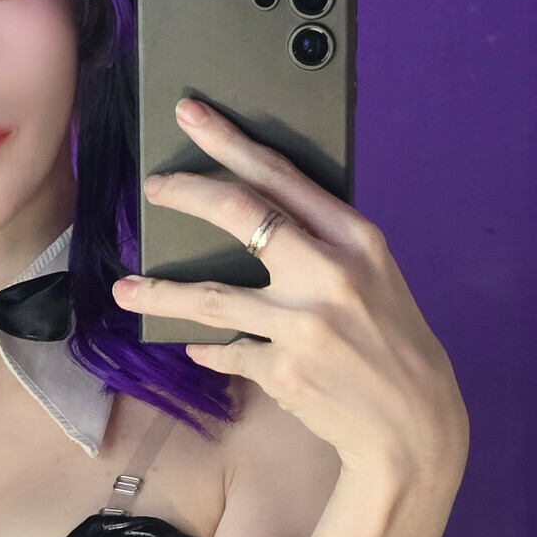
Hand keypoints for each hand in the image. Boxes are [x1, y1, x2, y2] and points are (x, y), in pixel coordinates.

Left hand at [113, 97, 468, 492]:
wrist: (411, 422)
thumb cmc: (389, 340)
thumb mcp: (374, 275)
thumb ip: (325, 243)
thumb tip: (257, 213)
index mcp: (356, 238)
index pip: (281, 174)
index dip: (228, 141)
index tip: (189, 115)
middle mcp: (330, 274)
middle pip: (240, 214)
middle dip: (186, 193)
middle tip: (154, 187)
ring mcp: (303, 325)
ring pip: (209, 296)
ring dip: (159, 293)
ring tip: (125, 290)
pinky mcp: (282, 370)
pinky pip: (227, 351)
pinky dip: (210, 349)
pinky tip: (199, 347)